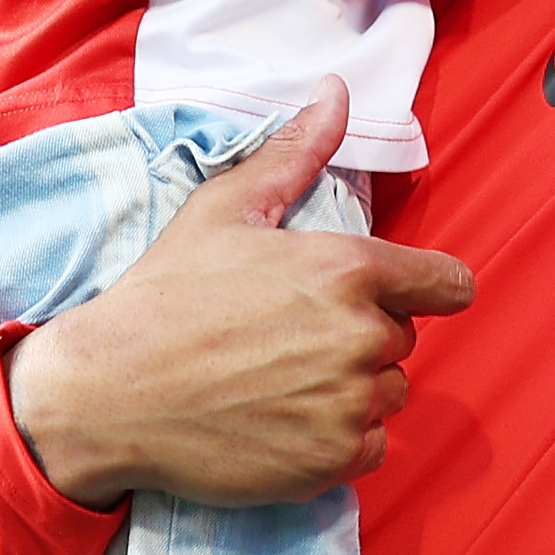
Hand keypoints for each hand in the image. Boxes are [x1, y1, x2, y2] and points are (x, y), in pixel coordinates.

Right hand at [3, 83, 475, 510]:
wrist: (107, 395)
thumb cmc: (164, 296)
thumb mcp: (226, 209)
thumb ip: (296, 153)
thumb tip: (338, 92)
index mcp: (348, 269)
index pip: (447, 285)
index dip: (422, 288)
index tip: (390, 296)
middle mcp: (361, 338)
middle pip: (404, 339)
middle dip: (362, 334)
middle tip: (289, 335)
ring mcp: (348, 405)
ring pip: (387, 393)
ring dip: (352, 389)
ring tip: (280, 378)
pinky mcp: (330, 462)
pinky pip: (370, 447)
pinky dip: (338, 440)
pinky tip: (282, 420)